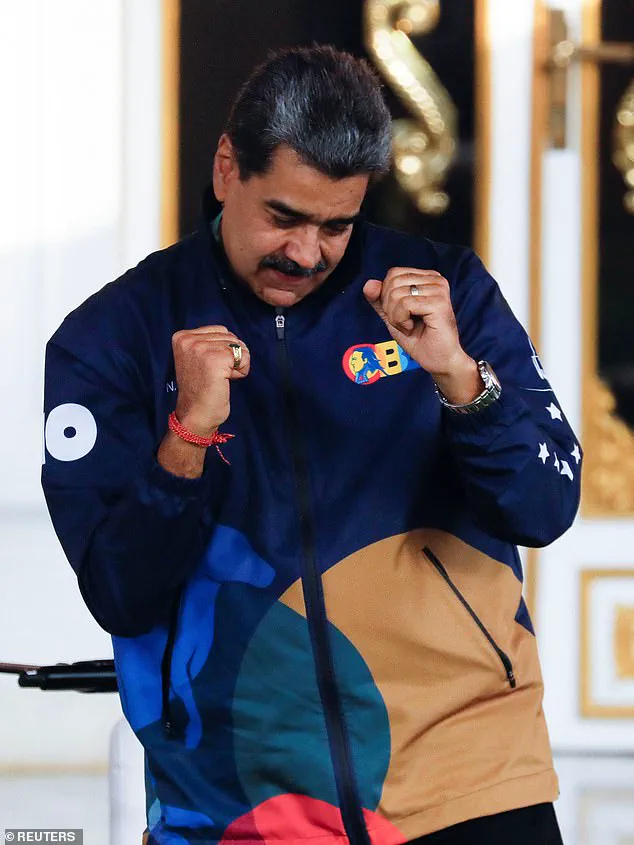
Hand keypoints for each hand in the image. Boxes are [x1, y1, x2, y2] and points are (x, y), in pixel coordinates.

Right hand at [171, 325, 249, 435]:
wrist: (195, 415)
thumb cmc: (199, 390)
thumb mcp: (197, 358)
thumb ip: (209, 343)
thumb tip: (233, 338)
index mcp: (182, 337)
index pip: (221, 330)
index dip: (223, 350)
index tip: (210, 368)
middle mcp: (188, 340)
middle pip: (230, 337)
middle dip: (230, 357)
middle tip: (215, 376)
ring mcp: (201, 349)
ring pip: (239, 346)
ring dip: (236, 364)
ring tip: (219, 378)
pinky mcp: (215, 360)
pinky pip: (244, 357)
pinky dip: (242, 370)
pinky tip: (226, 380)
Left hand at [363, 268, 481, 402]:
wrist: (438, 360)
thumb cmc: (419, 339)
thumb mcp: (392, 316)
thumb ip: (379, 299)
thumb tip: (369, 283)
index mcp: (427, 278)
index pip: (393, 274)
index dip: (387, 296)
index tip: (402, 314)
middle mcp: (436, 280)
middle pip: (393, 282)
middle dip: (390, 308)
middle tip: (406, 322)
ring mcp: (439, 290)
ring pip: (397, 294)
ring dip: (396, 317)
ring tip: (410, 326)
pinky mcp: (439, 303)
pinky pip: (405, 304)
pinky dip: (401, 321)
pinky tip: (413, 328)